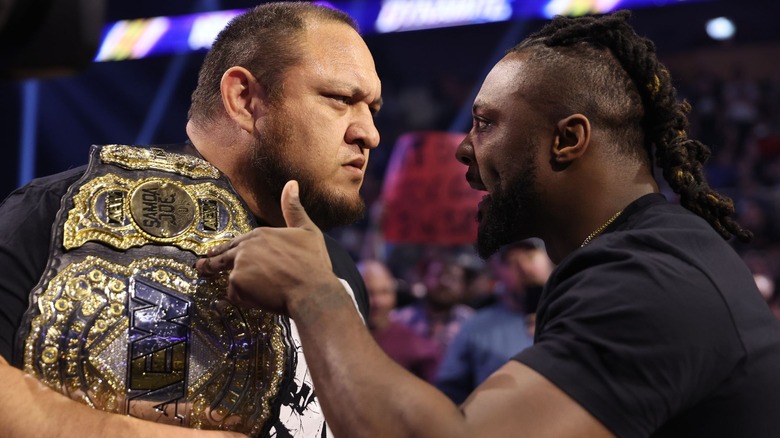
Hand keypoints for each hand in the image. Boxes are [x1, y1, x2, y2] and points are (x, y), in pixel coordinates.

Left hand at [195, 180, 336, 314]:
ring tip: (211, 282)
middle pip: (224, 255)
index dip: (230, 247)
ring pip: (228, 275)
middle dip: (212, 260)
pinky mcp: (237, 285)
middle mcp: (246, 248)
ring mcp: (239, 266)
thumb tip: (291, 183)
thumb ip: (293, 208)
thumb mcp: (307, 230)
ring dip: (227, 281)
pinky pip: (232, 294)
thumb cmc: (312, 262)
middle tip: (202, 265)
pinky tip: (248, 301)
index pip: (239, 241)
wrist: (311, 291)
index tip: (220, 251)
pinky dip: (238, 298)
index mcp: (260, 234)